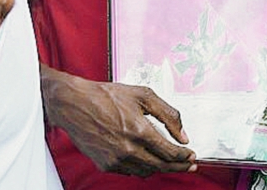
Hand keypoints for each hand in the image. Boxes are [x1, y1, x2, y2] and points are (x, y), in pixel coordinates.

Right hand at [42, 69, 195, 176]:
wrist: (75, 104)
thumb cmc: (107, 96)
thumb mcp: (143, 95)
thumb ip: (168, 115)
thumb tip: (182, 135)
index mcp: (139, 130)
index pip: (170, 153)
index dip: (184, 156)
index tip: (191, 155)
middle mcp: (128, 149)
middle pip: (162, 166)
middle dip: (179, 166)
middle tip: (189, 164)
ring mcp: (116, 159)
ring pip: (147, 172)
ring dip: (160, 167)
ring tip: (168, 160)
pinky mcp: (105, 165)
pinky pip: (131, 171)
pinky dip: (142, 167)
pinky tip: (147, 158)